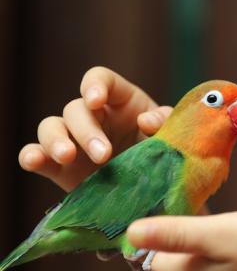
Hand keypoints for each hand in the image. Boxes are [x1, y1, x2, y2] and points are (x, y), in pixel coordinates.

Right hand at [18, 66, 172, 190]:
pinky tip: (35, 161)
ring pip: (50, 127)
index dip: (95, 85)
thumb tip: (146, 120)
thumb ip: (165, 123)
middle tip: (103, 155)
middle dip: (87, 130)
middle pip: (76, 109)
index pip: (101, 80)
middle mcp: (94, 116)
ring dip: (56, 140)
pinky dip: (31, 156)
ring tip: (68, 157)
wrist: (157, 190)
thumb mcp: (172, 136)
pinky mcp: (60, 167)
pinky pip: (35, 154)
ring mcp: (74, 141)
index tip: (96, 99)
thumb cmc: (165, 154)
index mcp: (121, 101)